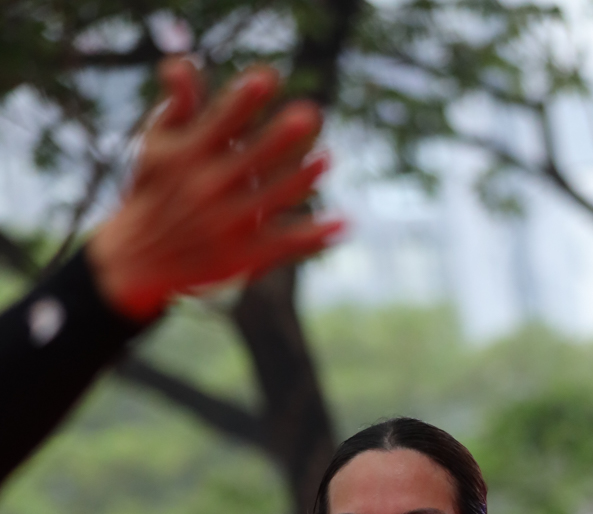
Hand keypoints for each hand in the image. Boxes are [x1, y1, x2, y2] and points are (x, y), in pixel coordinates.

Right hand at [87, 59, 341, 322]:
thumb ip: (176, 106)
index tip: (267, 77)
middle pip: (250, 160)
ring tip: (327, 158)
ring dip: (302, 180)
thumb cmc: (153, 190)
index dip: (243, 101)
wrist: (139, 258)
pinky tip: (341, 222)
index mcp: (186, 157)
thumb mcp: (156, 145)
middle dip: (279, 138)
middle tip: (309, 114)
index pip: (218, 123)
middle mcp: (206, 189)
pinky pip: (285, 242)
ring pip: (272, 199)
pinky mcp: (243, 256)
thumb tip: (179, 63)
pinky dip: (314, 235)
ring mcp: (227, 225)